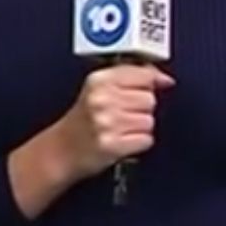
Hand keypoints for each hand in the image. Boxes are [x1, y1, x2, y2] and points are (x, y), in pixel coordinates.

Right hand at [61, 63, 174, 179]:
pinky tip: (123, 141)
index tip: (147, 88)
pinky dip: (139, 143)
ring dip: (140, 128)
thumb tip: (165, 79)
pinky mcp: (112, 145)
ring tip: (121, 129)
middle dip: (141, 109)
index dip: (149, 83)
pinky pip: (146, 140)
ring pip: (149, 121)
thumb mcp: (99, 89)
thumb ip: (131, 77)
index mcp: (99, 80)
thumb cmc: (82, 121)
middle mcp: (102, 99)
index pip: (143, 74)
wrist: (60, 151)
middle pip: (150, 99)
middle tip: (123, 115)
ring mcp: (107, 123)